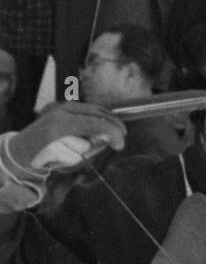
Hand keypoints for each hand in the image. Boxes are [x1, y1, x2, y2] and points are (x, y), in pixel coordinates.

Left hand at [7, 102, 125, 172]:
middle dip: (113, 125)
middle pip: (97, 112)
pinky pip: (87, 109)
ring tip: (117, 133)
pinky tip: (105, 126)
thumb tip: (107, 138)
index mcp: (63, 124)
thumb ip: (89, 146)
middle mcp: (63, 110)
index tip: (120, 145)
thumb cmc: (46, 158)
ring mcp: (62, 106)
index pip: (95, 123)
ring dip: (108, 119)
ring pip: (93, 108)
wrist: (24, 149)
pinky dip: (99, 116)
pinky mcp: (63, 107)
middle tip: (122, 138)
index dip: (113, 132)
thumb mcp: (69, 157)